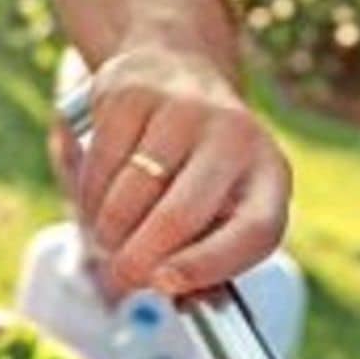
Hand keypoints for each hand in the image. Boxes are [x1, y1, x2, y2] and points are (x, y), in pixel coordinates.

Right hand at [70, 43, 290, 296]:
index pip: (256, 230)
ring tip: (110, 238)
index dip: (210, 264)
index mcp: (269, 175)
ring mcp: (185, 109)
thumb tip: (169, 287)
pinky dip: (91, 197)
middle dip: (140, 258)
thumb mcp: (221, 205)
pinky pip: (101, 165)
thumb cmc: (199, 165)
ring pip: (132, 194)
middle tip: (124, 274)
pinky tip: (99, 202)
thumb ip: (204, 252)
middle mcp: (236, 136)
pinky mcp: (135, 94)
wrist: (175, 71)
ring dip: (110, 231)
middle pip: (181, 215)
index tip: (166, 283)